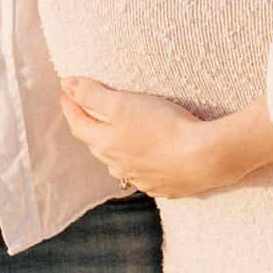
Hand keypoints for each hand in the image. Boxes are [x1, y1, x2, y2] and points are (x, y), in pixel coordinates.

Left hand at [59, 80, 272, 199]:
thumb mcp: (124, 103)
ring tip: (114, 138)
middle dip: (89, 128)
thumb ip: (93, 95)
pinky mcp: (165, 187)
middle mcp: (120, 166)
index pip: (79, 125)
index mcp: (107, 144)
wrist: (206, 158)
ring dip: (112, 151)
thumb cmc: (165, 126)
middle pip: (96, 146)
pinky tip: (146, 162)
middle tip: (86, 113)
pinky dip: (139, 166)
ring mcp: (143, 180)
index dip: (70, 107)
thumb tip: (66, 85)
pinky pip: (144, 177)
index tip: (66, 93)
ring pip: (119, 165)